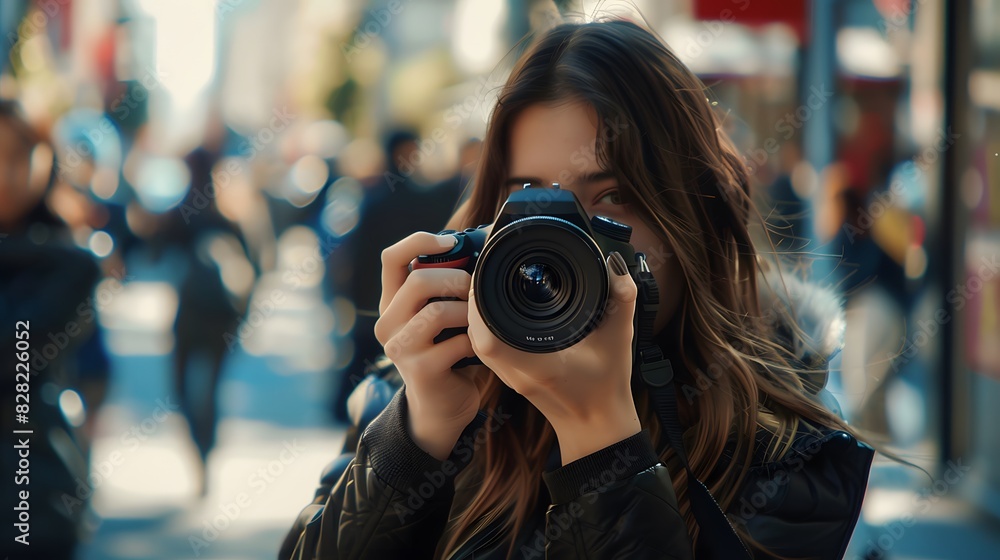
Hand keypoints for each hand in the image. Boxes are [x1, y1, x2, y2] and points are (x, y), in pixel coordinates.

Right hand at [374, 232, 482, 459]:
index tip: (450, 242)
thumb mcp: (440, 318)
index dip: (419, 241)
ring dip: (469, 311)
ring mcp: (400, 348)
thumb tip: (482, 248)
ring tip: (480, 319)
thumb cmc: (447, 353)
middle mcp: (387, 323)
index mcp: (391, 303)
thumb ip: (445, 289)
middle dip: (456, 279)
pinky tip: (482, 345)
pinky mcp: (420, 370)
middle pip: (417, 281)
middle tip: (476, 289)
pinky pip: (456, 342)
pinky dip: (476, 340)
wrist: (440, 408)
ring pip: (437, 312)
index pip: (391, 258)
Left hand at [467, 251, 640, 463]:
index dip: (479, 303)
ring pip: (477, 341)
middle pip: (476, 334)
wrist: (597, 425)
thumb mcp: (620, 338)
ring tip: (487, 282)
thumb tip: (616, 265)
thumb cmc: (607, 386)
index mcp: (540, 366)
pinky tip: (494, 307)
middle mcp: (519, 373)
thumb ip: (622, 300)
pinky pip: (485, 348)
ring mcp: (511, 377)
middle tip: (486, 268)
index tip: (487, 272)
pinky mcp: (511, 377)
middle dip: (475, 299)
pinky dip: (484, 326)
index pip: (489, 337)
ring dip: (476, 312)